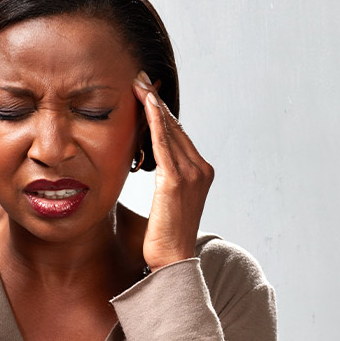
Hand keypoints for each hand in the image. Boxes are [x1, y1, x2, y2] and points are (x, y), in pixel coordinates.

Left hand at [133, 71, 214, 270]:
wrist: (172, 262)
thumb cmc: (164, 236)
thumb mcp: (165, 202)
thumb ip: (161, 181)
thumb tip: (143, 167)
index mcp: (200, 173)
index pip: (178, 135)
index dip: (162, 112)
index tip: (147, 93)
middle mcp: (200, 169)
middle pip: (175, 127)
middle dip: (157, 101)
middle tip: (141, 78)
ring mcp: (191, 174)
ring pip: (169, 130)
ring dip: (153, 104)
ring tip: (139, 84)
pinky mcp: (176, 181)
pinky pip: (164, 144)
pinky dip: (156, 121)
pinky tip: (146, 104)